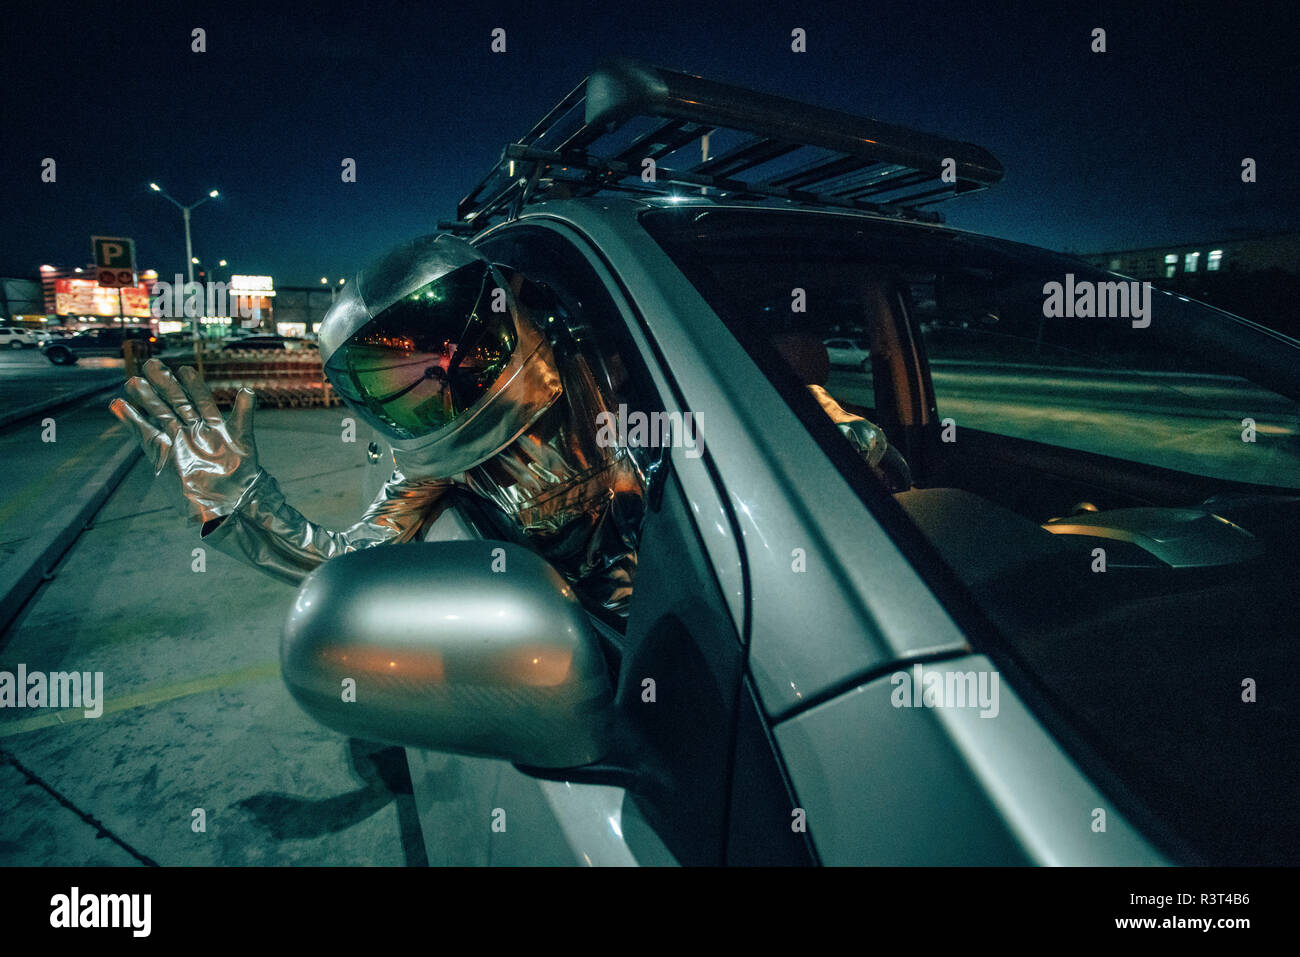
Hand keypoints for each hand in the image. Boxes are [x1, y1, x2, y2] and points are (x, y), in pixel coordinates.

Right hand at [110, 358, 260, 522]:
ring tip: (132, 381)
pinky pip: (145, 436)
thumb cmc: (240, 475)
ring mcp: (178, 443)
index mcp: (214, 427)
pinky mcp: (163, 456)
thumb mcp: (243, 441)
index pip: (201, 400)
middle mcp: (194, 432)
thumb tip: (248, 389)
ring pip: (160, 416)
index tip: (184, 369)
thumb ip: (243, 415)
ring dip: (146, 399)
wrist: (229, 504)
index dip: (194, 385)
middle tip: (151, 364)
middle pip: (177, 403)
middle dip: (165, 384)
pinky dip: (131, 421)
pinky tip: (118, 406)